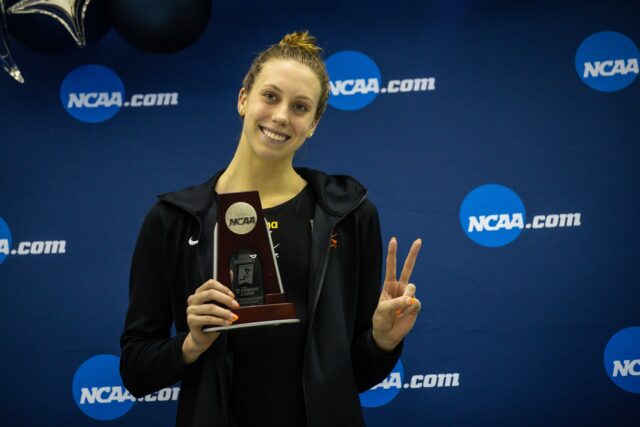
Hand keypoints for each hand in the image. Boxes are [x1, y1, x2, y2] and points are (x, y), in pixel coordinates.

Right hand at [182, 279, 238, 364]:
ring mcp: (191, 310)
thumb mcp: (219, 308)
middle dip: (225, 299)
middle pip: (210, 293)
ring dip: (224, 312)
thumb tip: (234, 285)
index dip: (223, 288)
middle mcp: (193, 299)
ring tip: (234, 317)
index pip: (210, 283)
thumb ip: (224, 298)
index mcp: (200, 292)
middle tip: (236, 305)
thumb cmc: (212, 321)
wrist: (202, 338)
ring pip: (210, 308)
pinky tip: (227, 323)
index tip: (232, 295)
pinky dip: (219, 321)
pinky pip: (208, 319)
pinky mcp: (191, 320)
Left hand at [372, 237, 421, 351]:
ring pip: (411, 288)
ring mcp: (409, 295)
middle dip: (413, 254)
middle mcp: (400, 287)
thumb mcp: (382, 309)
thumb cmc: (381, 319)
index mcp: (389, 285)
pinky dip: (410, 308)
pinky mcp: (415, 305)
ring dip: (405, 299)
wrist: (388, 334)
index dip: (392, 253)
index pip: (391, 266)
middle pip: (408, 268)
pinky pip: (415, 302)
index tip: (393, 240)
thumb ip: (396, 302)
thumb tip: (411, 299)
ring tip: (399, 309)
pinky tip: (405, 314)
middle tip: (419, 240)